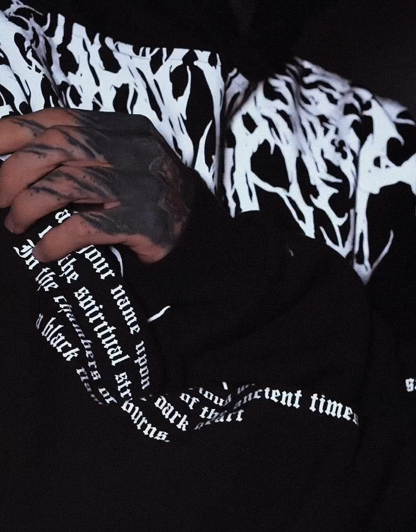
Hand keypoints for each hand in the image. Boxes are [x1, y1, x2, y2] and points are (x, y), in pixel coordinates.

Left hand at [0, 109, 194, 262]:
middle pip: (60, 146)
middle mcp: (132, 149)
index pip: (60, 119)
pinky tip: (44, 251)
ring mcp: (141, 184)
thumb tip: (18, 158)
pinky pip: (88, 225)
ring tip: (16, 224)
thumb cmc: (146, 195)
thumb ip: (83, 151)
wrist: (194, 230)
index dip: (16, 131)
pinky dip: (58, 239)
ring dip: (30, 206)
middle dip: (15, 170)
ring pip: (69, 184)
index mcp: (122, 129)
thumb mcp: (119, 161)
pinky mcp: (144, 220)